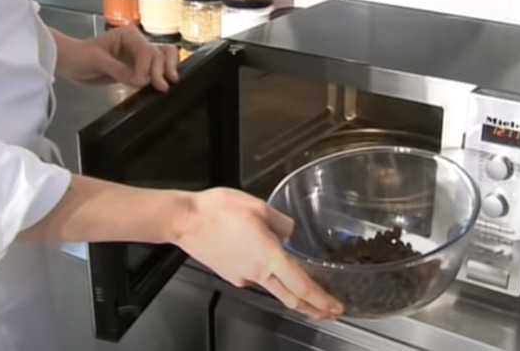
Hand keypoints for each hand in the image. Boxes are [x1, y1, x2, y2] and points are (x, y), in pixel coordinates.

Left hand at [52, 25, 178, 91]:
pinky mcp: (139, 68)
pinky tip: (160, 86)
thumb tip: (138, 81)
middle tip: (162, 87)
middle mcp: (139, 43)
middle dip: (163, 69)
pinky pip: (157, 70)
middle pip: (161, 53)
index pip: (146, 51)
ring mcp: (140, 56)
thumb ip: (117, 69)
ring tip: (169, 84)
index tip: (138, 83)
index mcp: (129, 35)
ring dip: (169, 70)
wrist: (71, 63)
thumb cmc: (80, 56)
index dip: (145, 68)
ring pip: (164, 58)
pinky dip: (162, 76)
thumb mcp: (95, 61)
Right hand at [175, 187, 344, 319]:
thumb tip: (290, 231)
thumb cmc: (217, 211)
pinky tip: (270, 267)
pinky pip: (255, 278)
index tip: (335, 307)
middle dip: (314, 309)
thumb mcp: (259, 206)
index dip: (322, 300)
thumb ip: (281, 222)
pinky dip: (269, 278)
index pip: (302, 287)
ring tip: (307, 294)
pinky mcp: (230, 273)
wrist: (185, 219)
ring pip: (275, 289)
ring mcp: (242, 276)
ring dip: (294, 295)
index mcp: (269, 256)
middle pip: (292, 299)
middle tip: (329, 313)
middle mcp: (257, 272)